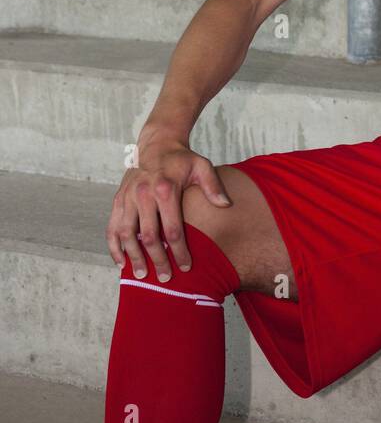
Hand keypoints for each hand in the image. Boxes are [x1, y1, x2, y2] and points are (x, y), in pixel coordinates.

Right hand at [105, 128, 231, 282]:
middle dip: (157, 260)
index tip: (186, 267)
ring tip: (141, 275)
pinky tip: (120, 262)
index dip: (179, 251)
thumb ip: (213, 185)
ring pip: (127, 234)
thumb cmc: (182, 159)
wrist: (157, 143)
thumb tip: (225, 205)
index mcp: (166, 189)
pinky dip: (113, 246)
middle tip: (164, 279)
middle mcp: (143, 194)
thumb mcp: (202, 166)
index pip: (172, 228)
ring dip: (133, 257)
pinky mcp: (118, 199)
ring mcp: (128, 197)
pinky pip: (112, 226)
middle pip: (149, 236)